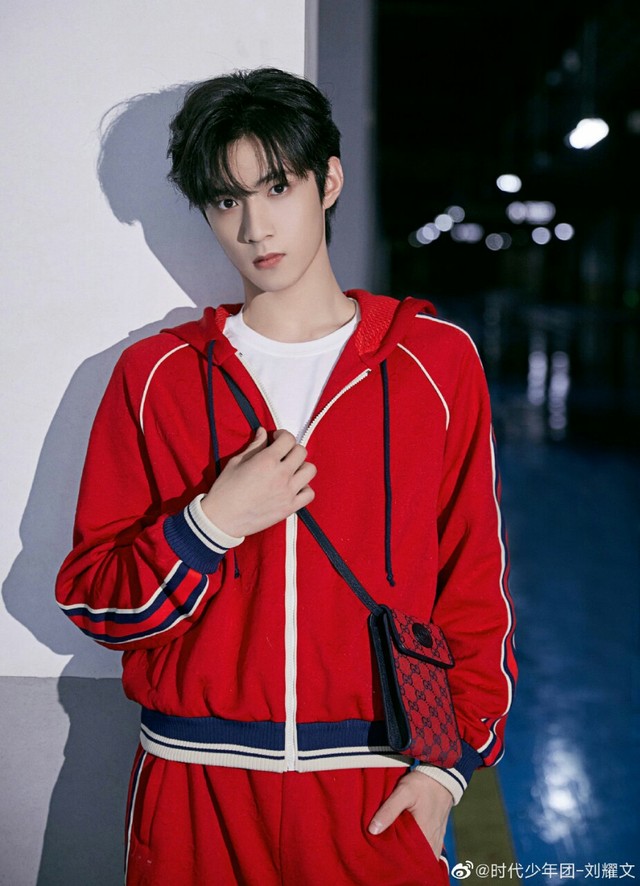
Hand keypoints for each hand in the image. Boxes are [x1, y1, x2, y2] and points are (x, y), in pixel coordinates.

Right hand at [200, 427, 316, 536]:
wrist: (222, 519)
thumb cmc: (225, 490)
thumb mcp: (236, 462)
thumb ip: (254, 446)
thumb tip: (262, 432)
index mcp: (266, 460)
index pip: (288, 439)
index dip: (283, 435)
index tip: (276, 439)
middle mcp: (281, 474)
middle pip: (302, 452)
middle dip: (292, 449)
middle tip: (283, 453)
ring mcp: (288, 492)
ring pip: (310, 470)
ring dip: (301, 467)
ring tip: (290, 470)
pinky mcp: (290, 507)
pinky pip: (309, 494)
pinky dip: (305, 488)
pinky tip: (293, 487)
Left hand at [368, 771, 452, 856]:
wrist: (441, 774)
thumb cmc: (422, 784)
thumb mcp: (403, 792)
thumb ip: (389, 810)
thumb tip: (373, 830)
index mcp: (424, 834)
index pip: (411, 859)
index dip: (397, 862)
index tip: (384, 860)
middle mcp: (433, 840)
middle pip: (418, 860)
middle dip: (405, 862)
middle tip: (388, 858)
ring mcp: (438, 837)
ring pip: (425, 856)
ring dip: (414, 857)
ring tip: (398, 854)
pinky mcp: (439, 832)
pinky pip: (431, 849)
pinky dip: (422, 852)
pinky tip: (411, 848)